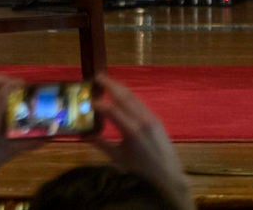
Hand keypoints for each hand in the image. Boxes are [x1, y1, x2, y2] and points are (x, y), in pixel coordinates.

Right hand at [90, 74, 194, 209]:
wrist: (168, 176)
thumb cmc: (141, 170)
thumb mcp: (118, 158)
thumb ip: (100, 144)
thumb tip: (83, 135)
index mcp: (131, 131)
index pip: (112, 110)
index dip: (98, 102)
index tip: (87, 98)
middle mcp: (142, 121)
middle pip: (124, 97)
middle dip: (110, 85)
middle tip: (97, 76)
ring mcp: (151, 119)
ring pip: (134, 97)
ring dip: (120, 88)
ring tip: (107, 81)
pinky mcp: (156, 120)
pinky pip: (140, 103)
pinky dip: (129, 96)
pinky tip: (122, 95)